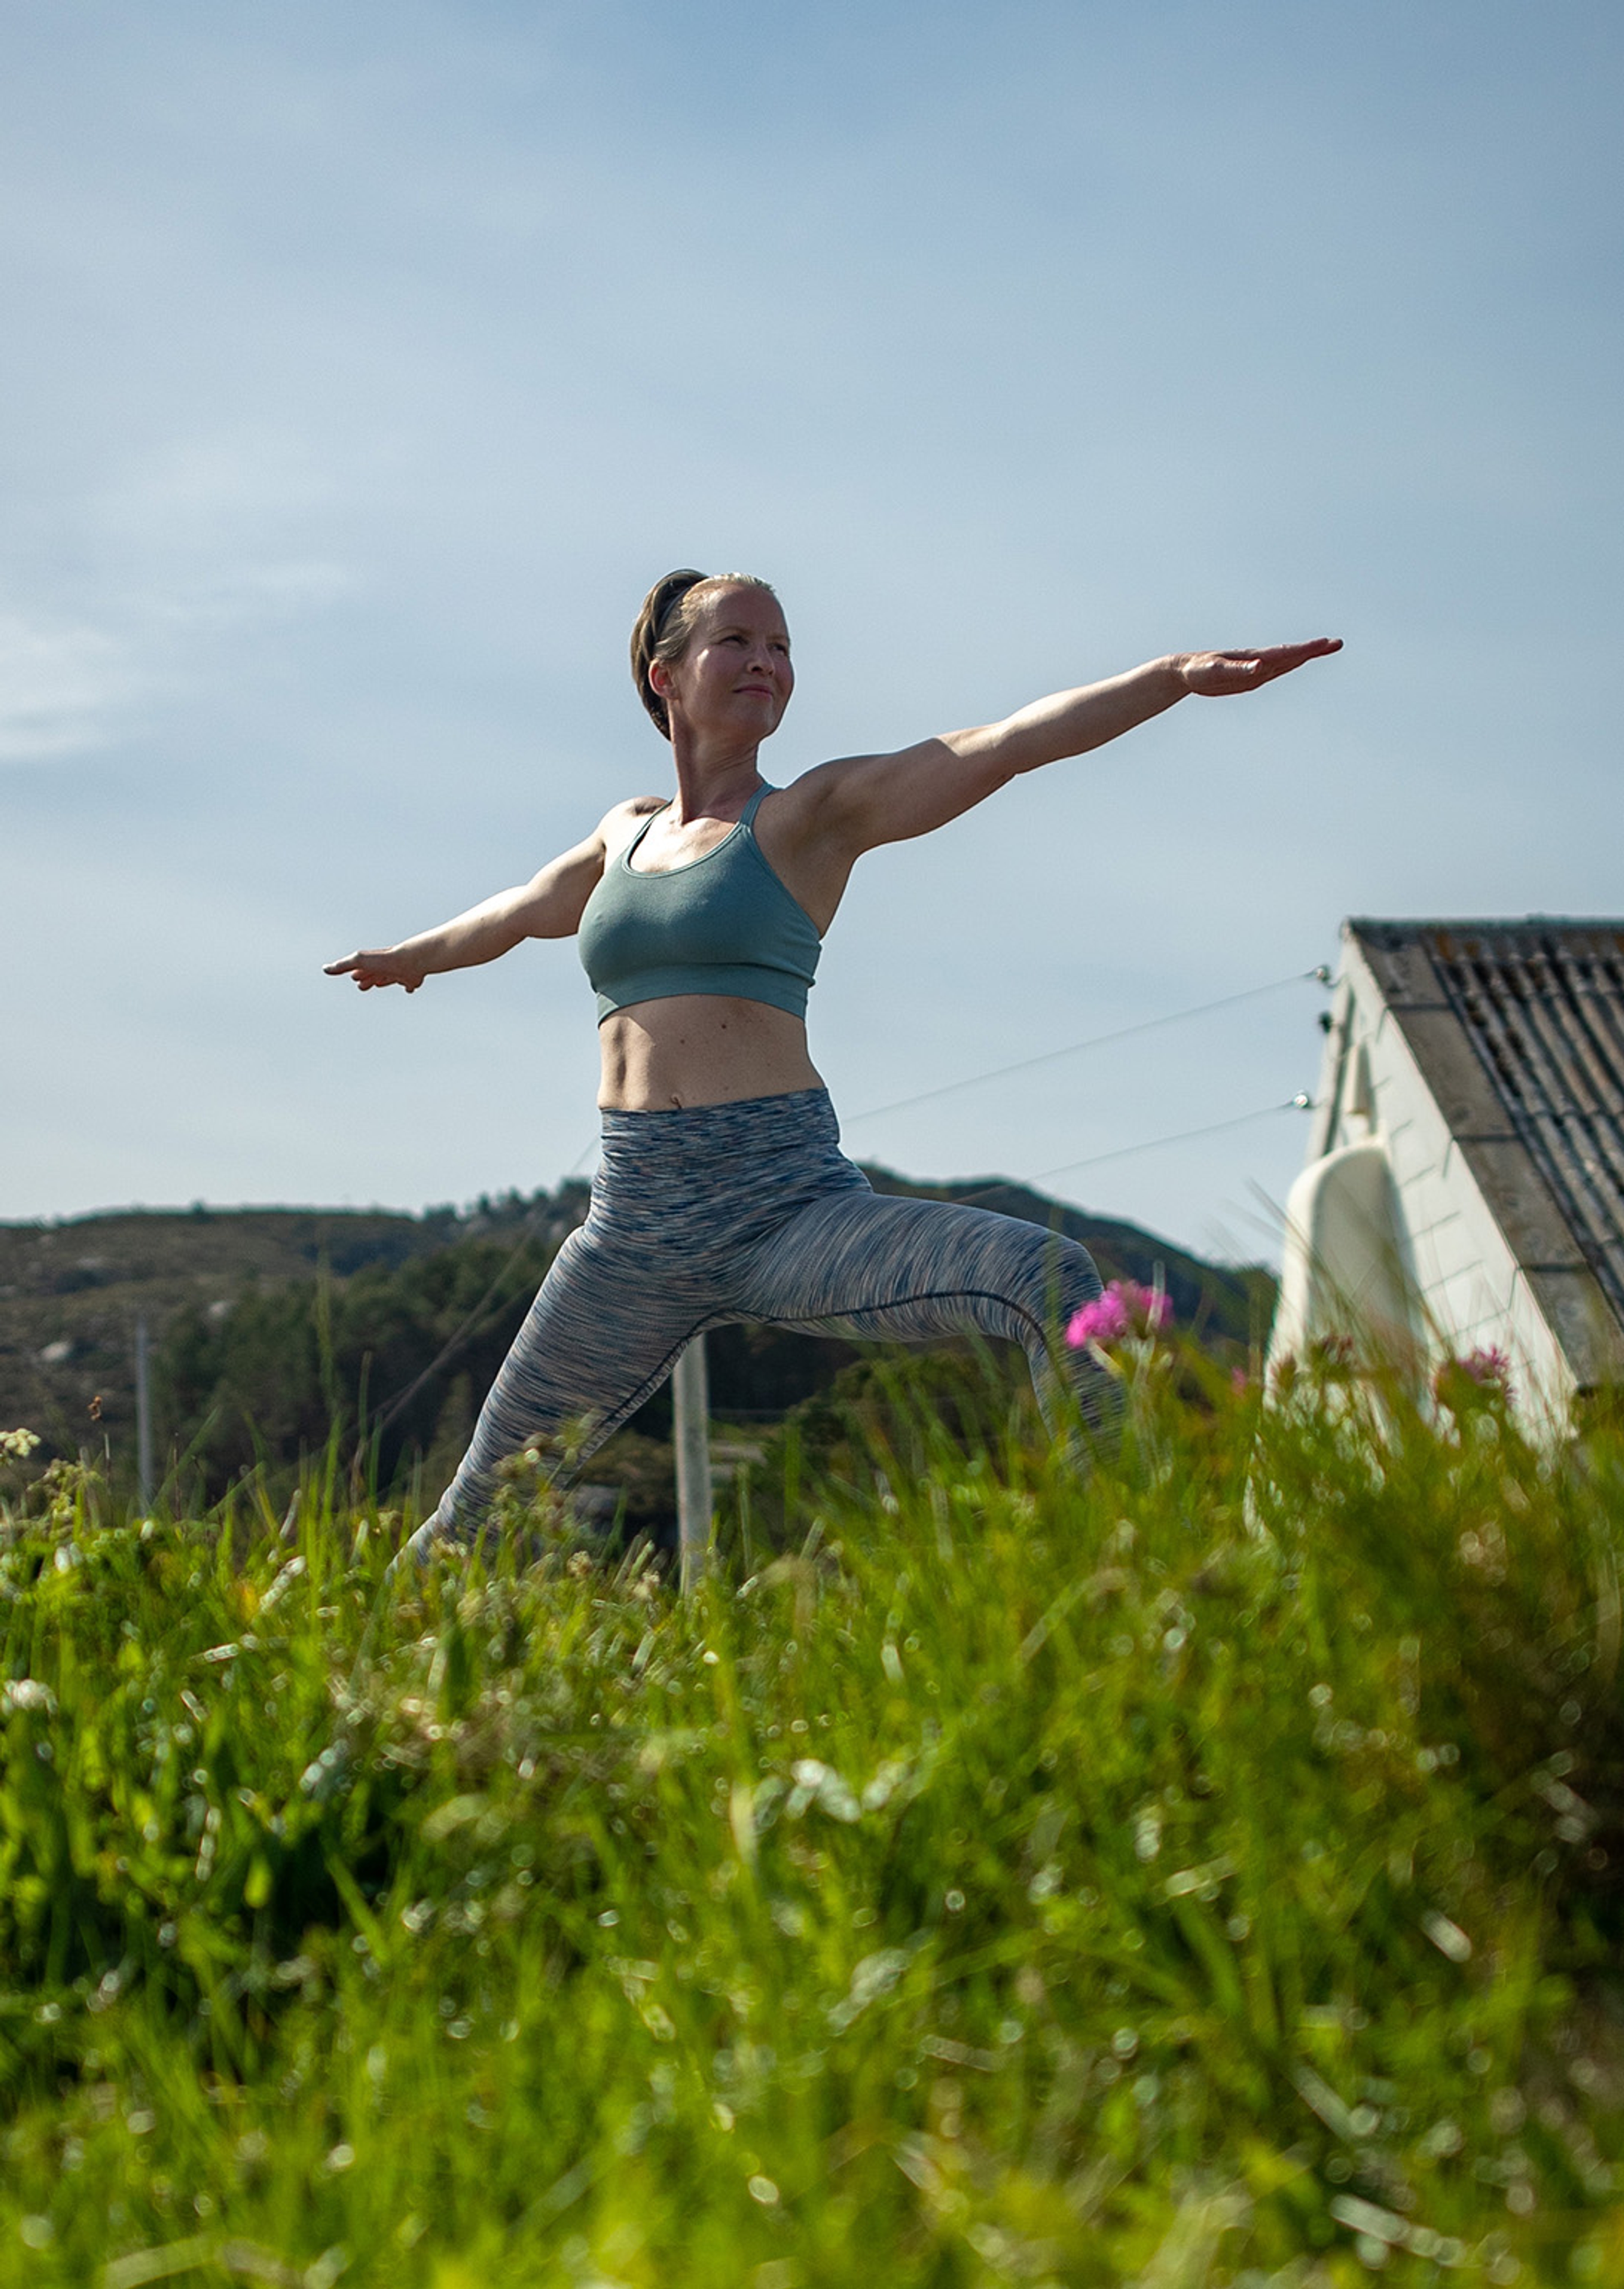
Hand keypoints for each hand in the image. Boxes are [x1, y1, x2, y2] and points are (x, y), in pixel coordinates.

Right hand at [323, 949, 426, 992]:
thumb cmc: (385, 960)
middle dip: (368, 979)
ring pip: (389, 977)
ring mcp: (398, 972)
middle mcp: (385, 967)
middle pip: (374, 974)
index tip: (354, 977)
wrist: (411, 961)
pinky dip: (408, 985)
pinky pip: (409, 983)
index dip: (356, 974)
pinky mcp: (411, 979)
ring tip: (379, 983)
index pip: (360, 970)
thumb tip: (325, 969)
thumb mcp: (358, 961)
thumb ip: (343, 966)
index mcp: (372, 963)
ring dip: (384, 980)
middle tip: (364, 984)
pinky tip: (409, 988)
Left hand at [1177, 637, 1341, 695]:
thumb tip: (1259, 666)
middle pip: (1292, 654)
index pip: (1286, 653)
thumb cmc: (1199, 670)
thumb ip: (1238, 669)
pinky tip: (1298, 661)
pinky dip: (1291, 664)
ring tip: (1327, 648)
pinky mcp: (1250, 676)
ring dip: (1306, 655)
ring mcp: (1256, 668)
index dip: (1307, 650)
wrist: (1185, 671)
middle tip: (1337, 643)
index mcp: (1254, 658)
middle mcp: (1259, 660)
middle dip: (1315, 649)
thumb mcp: (1215, 672)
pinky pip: (1276, 670)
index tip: (1327, 644)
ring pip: (1287, 661)